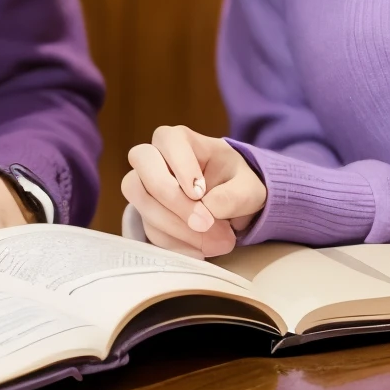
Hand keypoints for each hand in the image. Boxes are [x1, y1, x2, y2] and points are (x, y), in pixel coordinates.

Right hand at [123, 126, 267, 257]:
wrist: (231, 203)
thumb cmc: (236, 184)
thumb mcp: (248, 187)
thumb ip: (235, 196)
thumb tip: (210, 207)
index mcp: (179, 140)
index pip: (168, 142)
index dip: (181, 167)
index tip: (200, 192)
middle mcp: (155, 159)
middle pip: (142, 167)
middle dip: (173, 200)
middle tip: (203, 222)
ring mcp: (145, 187)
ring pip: (141, 201)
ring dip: (175, 226)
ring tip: (212, 242)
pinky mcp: (147, 215)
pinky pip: (150, 230)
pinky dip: (176, 243)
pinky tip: (200, 250)